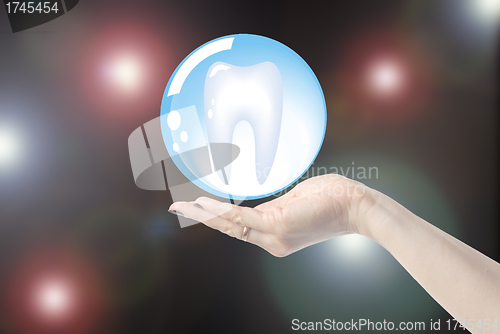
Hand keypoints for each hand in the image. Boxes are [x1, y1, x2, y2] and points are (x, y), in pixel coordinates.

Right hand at [169, 174, 372, 256]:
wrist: (356, 204)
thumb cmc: (331, 199)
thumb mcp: (296, 203)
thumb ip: (273, 208)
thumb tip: (256, 208)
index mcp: (277, 237)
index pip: (240, 228)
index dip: (216, 219)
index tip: (198, 209)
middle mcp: (273, 242)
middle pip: (230, 230)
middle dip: (201, 218)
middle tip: (178, 207)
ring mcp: (274, 237)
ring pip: (231, 225)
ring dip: (203, 214)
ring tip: (182, 205)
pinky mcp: (277, 226)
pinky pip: (241, 218)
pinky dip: (219, 211)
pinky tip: (203, 204)